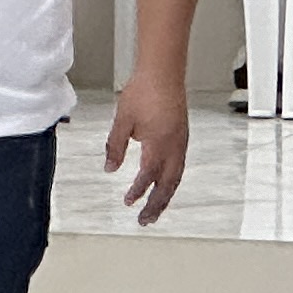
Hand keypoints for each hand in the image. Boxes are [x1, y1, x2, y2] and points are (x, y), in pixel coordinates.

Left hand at [107, 73, 187, 223]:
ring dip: (165, 195)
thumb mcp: (122, 121)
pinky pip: (179, 165)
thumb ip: (115, 147)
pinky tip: (164, 181)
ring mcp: (181, 142)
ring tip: (156, 208)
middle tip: (146, 220)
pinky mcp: (182, 135)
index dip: (138, 191)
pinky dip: (172, 180)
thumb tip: (110, 169)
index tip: (128, 202)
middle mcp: (174, 146)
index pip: (148, 176)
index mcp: (159, 144)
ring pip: (176, 177)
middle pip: (167, 184)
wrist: (163, 72)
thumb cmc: (144, 91)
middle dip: (156, 205)